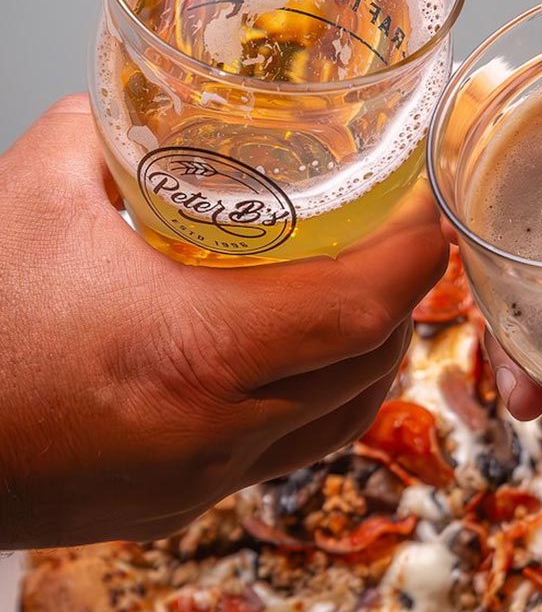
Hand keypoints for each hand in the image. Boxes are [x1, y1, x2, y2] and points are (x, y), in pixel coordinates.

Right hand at [0, 96, 448, 548]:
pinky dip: (317, 402)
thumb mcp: (26, 201)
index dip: (415, 257)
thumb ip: (95, 139)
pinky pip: (289, 453)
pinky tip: (297, 363)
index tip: (430, 212)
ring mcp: (201, 482)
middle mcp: (216, 433)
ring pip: (340, 420)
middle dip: (403, 300)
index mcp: (194, 353)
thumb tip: (133, 103)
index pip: (361, 308)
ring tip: (361, 295)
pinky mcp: (177, 507)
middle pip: (370, 364)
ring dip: (369, 355)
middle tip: (399, 242)